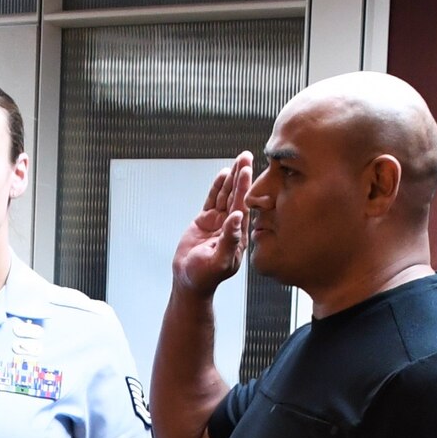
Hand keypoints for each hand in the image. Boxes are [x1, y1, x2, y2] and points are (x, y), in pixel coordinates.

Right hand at [171, 153, 252, 297]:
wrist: (188, 281)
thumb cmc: (205, 277)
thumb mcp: (219, 261)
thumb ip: (230, 240)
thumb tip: (238, 218)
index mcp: (238, 235)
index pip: (242, 206)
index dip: (244, 187)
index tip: (248, 169)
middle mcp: (231, 226)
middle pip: (237, 196)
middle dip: (242, 176)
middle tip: (247, 156)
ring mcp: (219, 223)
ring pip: (225, 196)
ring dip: (232, 178)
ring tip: (239, 160)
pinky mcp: (206, 221)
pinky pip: (213, 200)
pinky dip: (217, 187)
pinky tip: (223, 174)